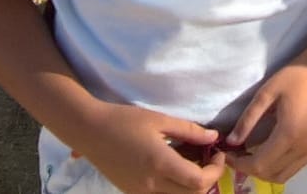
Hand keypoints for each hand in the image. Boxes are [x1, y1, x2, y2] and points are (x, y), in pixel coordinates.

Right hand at [74, 102, 225, 193]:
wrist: (89, 130)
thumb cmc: (124, 120)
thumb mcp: (159, 120)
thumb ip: (189, 130)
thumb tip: (214, 138)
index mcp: (160, 164)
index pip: (199, 182)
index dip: (215, 170)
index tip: (217, 153)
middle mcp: (151, 184)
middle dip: (207, 179)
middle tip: (209, 158)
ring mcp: (140, 192)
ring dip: (190, 185)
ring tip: (191, 162)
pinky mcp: (132, 192)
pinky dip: (174, 186)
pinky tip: (173, 167)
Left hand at [225, 64, 306, 183]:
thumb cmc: (295, 77)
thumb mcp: (266, 93)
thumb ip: (248, 119)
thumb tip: (231, 142)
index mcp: (288, 134)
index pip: (259, 163)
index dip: (239, 163)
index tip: (226, 152)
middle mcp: (302, 147)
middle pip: (270, 174)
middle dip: (249, 168)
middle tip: (236, 154)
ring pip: (283, 175)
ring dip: (264, 171)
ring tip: (251, 154)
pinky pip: (294, 168)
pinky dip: (278, 167)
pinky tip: (269, 151)